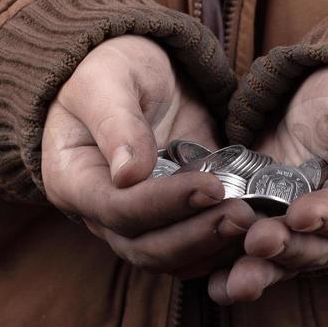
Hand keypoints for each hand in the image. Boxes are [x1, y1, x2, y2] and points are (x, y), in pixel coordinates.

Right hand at [42, 35, 255, 277]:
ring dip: (212, 247)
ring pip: (170, 258)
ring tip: (254, 223)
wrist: (134, 71)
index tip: (211, 187)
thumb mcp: (107, 80)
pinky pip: (193, 251)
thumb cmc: (109, 68)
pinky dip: (221, 249)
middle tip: (243, 215)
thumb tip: (129, 175)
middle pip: (144, 247)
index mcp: (73, 180)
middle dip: (196, 235)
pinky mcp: (170, 220)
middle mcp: (100, 212)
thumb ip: (117, 123)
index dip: (165, 204)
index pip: (117, 210)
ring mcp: (136, 222)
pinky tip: (254, 232)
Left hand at [208, 66, 327, 302]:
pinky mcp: (273, 234)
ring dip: (261, 274)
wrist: (319, 106)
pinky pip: (257, 261)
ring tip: (234, 284)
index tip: (301, 214)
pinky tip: (214, 286)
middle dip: (288, 248)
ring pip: (286, 263)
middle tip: (258, 241)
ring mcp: (306, 237)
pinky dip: (235, 275)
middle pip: (319, 248)